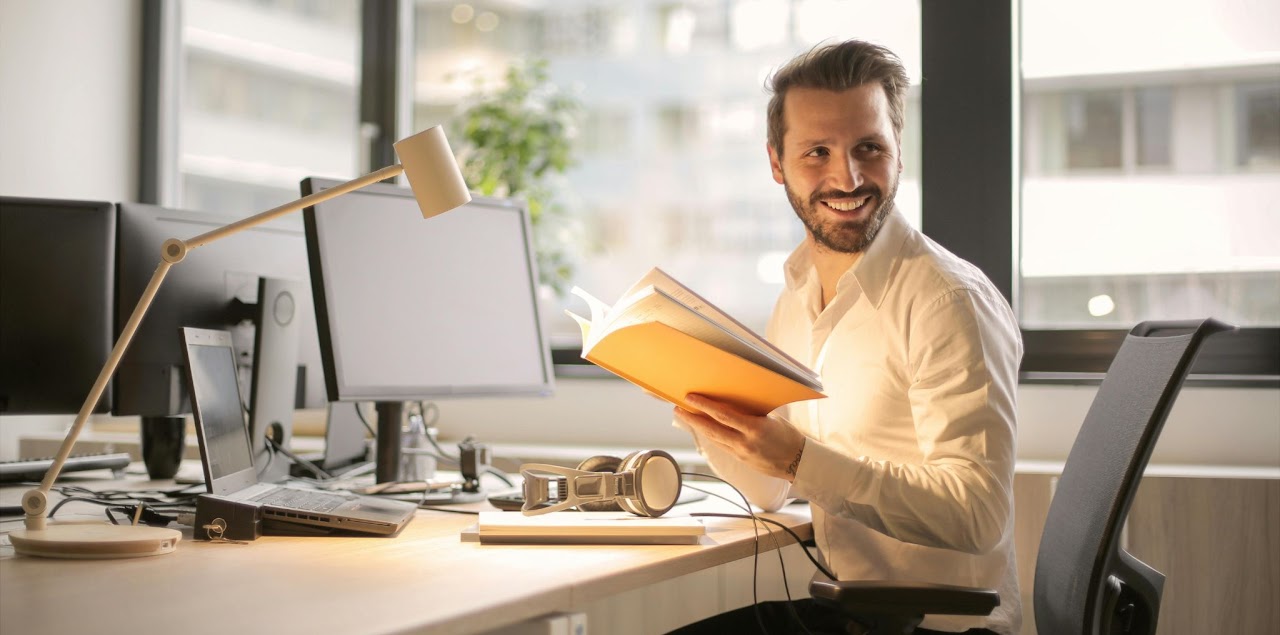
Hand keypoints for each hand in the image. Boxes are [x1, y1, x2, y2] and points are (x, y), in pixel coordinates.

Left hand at [675, 394, 806, 481]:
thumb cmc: (789, 437)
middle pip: (711, 429)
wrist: (799, 463)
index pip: (723, 415)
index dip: (704, 406)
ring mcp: (741, 453)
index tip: (690, 398)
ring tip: (685, 416)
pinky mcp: (740, 460)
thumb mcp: (772, 419)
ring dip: (697, 427)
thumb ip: (752, 412)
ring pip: (713, 439)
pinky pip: (721, 445)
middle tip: (678, 408)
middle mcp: (745, 442)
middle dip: (692, 418)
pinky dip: (711, 435)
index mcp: (755, 429)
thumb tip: (734, 400)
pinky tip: (703, 428)